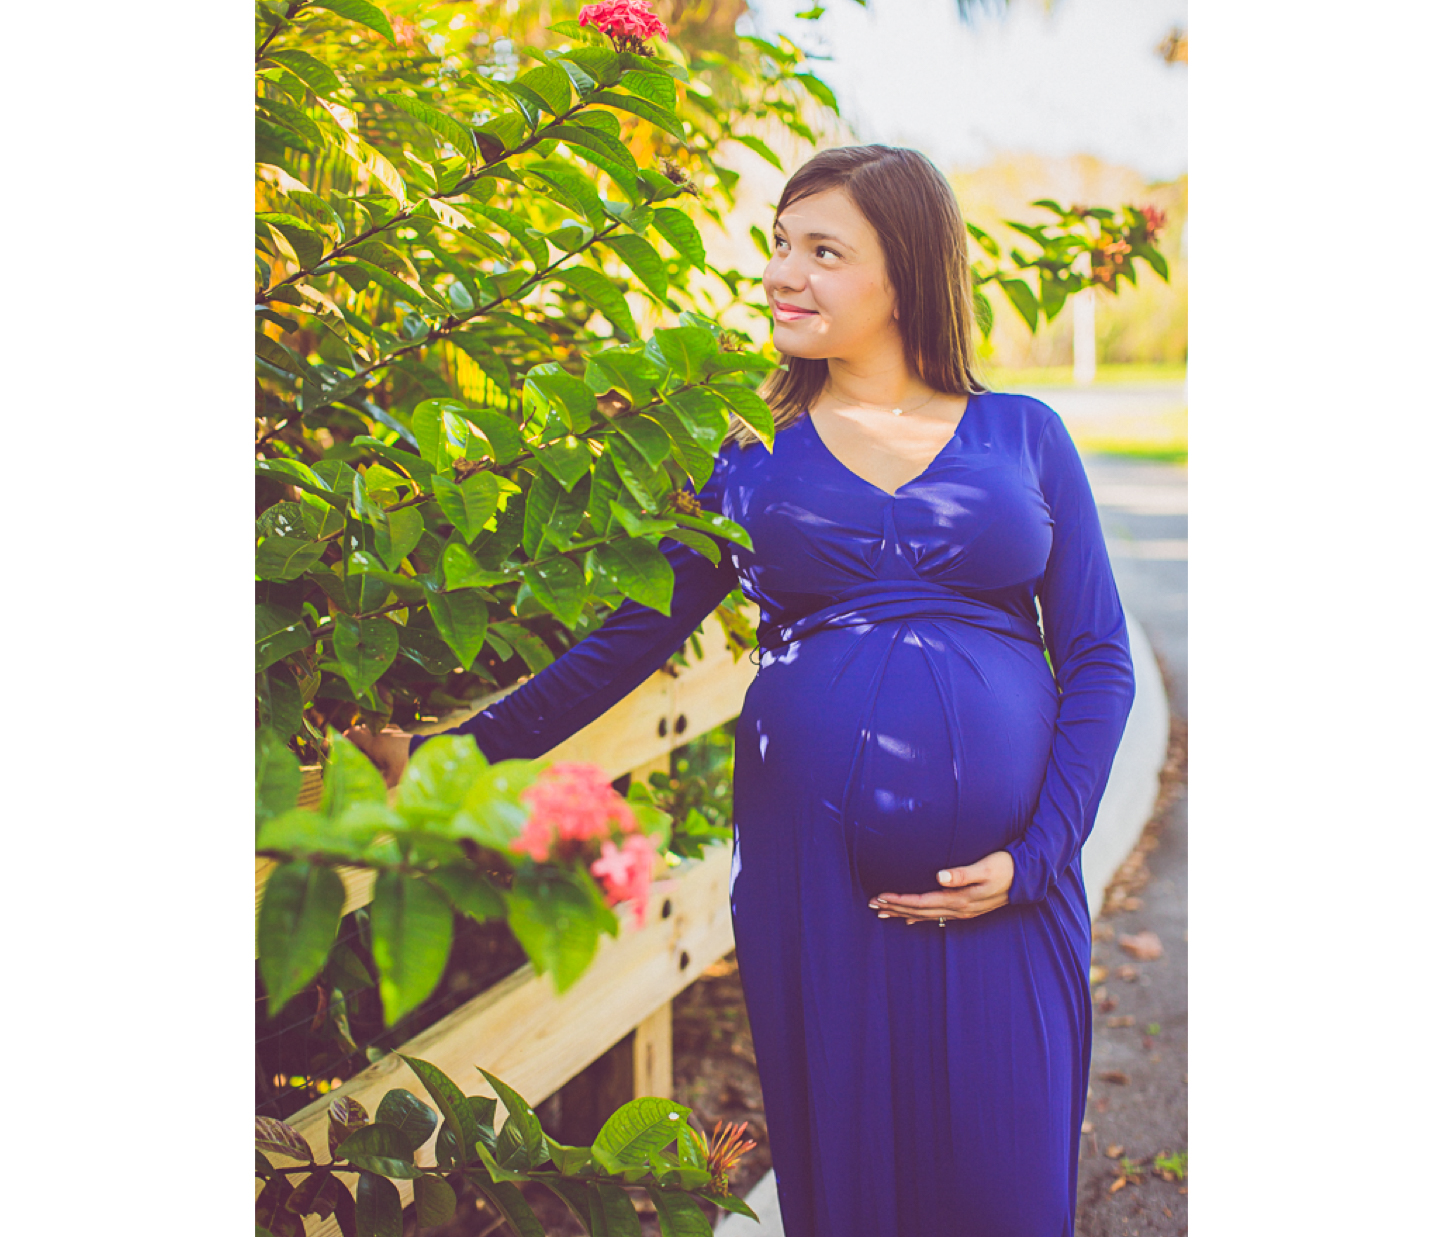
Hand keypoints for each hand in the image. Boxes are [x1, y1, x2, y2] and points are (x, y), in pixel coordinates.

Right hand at [344, 724, 411, 788]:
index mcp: (374, 744)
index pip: (352, 734)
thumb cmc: (407, 766)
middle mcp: (380, 734)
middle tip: (356, 750)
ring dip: (369, 736)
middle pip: (361, 729)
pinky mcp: (400, 731)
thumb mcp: (391, 779)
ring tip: (371, 749)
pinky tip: (385, 743)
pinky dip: (382, 734)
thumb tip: (369, 793)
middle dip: (356, 738)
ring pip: (374, 729)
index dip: (345, 738)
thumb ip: (378, 784)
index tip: (342, 745)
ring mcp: (391, 730)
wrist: (428, 752)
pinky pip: (386, 729)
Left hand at [867, 850, 1015, 924]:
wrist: (1027, 878)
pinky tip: (910, 920)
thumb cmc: (1005, 867)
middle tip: (871, 905)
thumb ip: (962, 873)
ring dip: (903, 914)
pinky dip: (921, 918)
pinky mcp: (966, 909)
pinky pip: (938, 917)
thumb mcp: (985, 867)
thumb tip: (940, 875)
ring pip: (926, 916)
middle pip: (920, 912)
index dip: (900, 900)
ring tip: (882, 912)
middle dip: (895, 908)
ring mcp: (963, 912)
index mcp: (960, 899)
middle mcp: (959, 909)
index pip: (922, 902)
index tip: (880, 896)